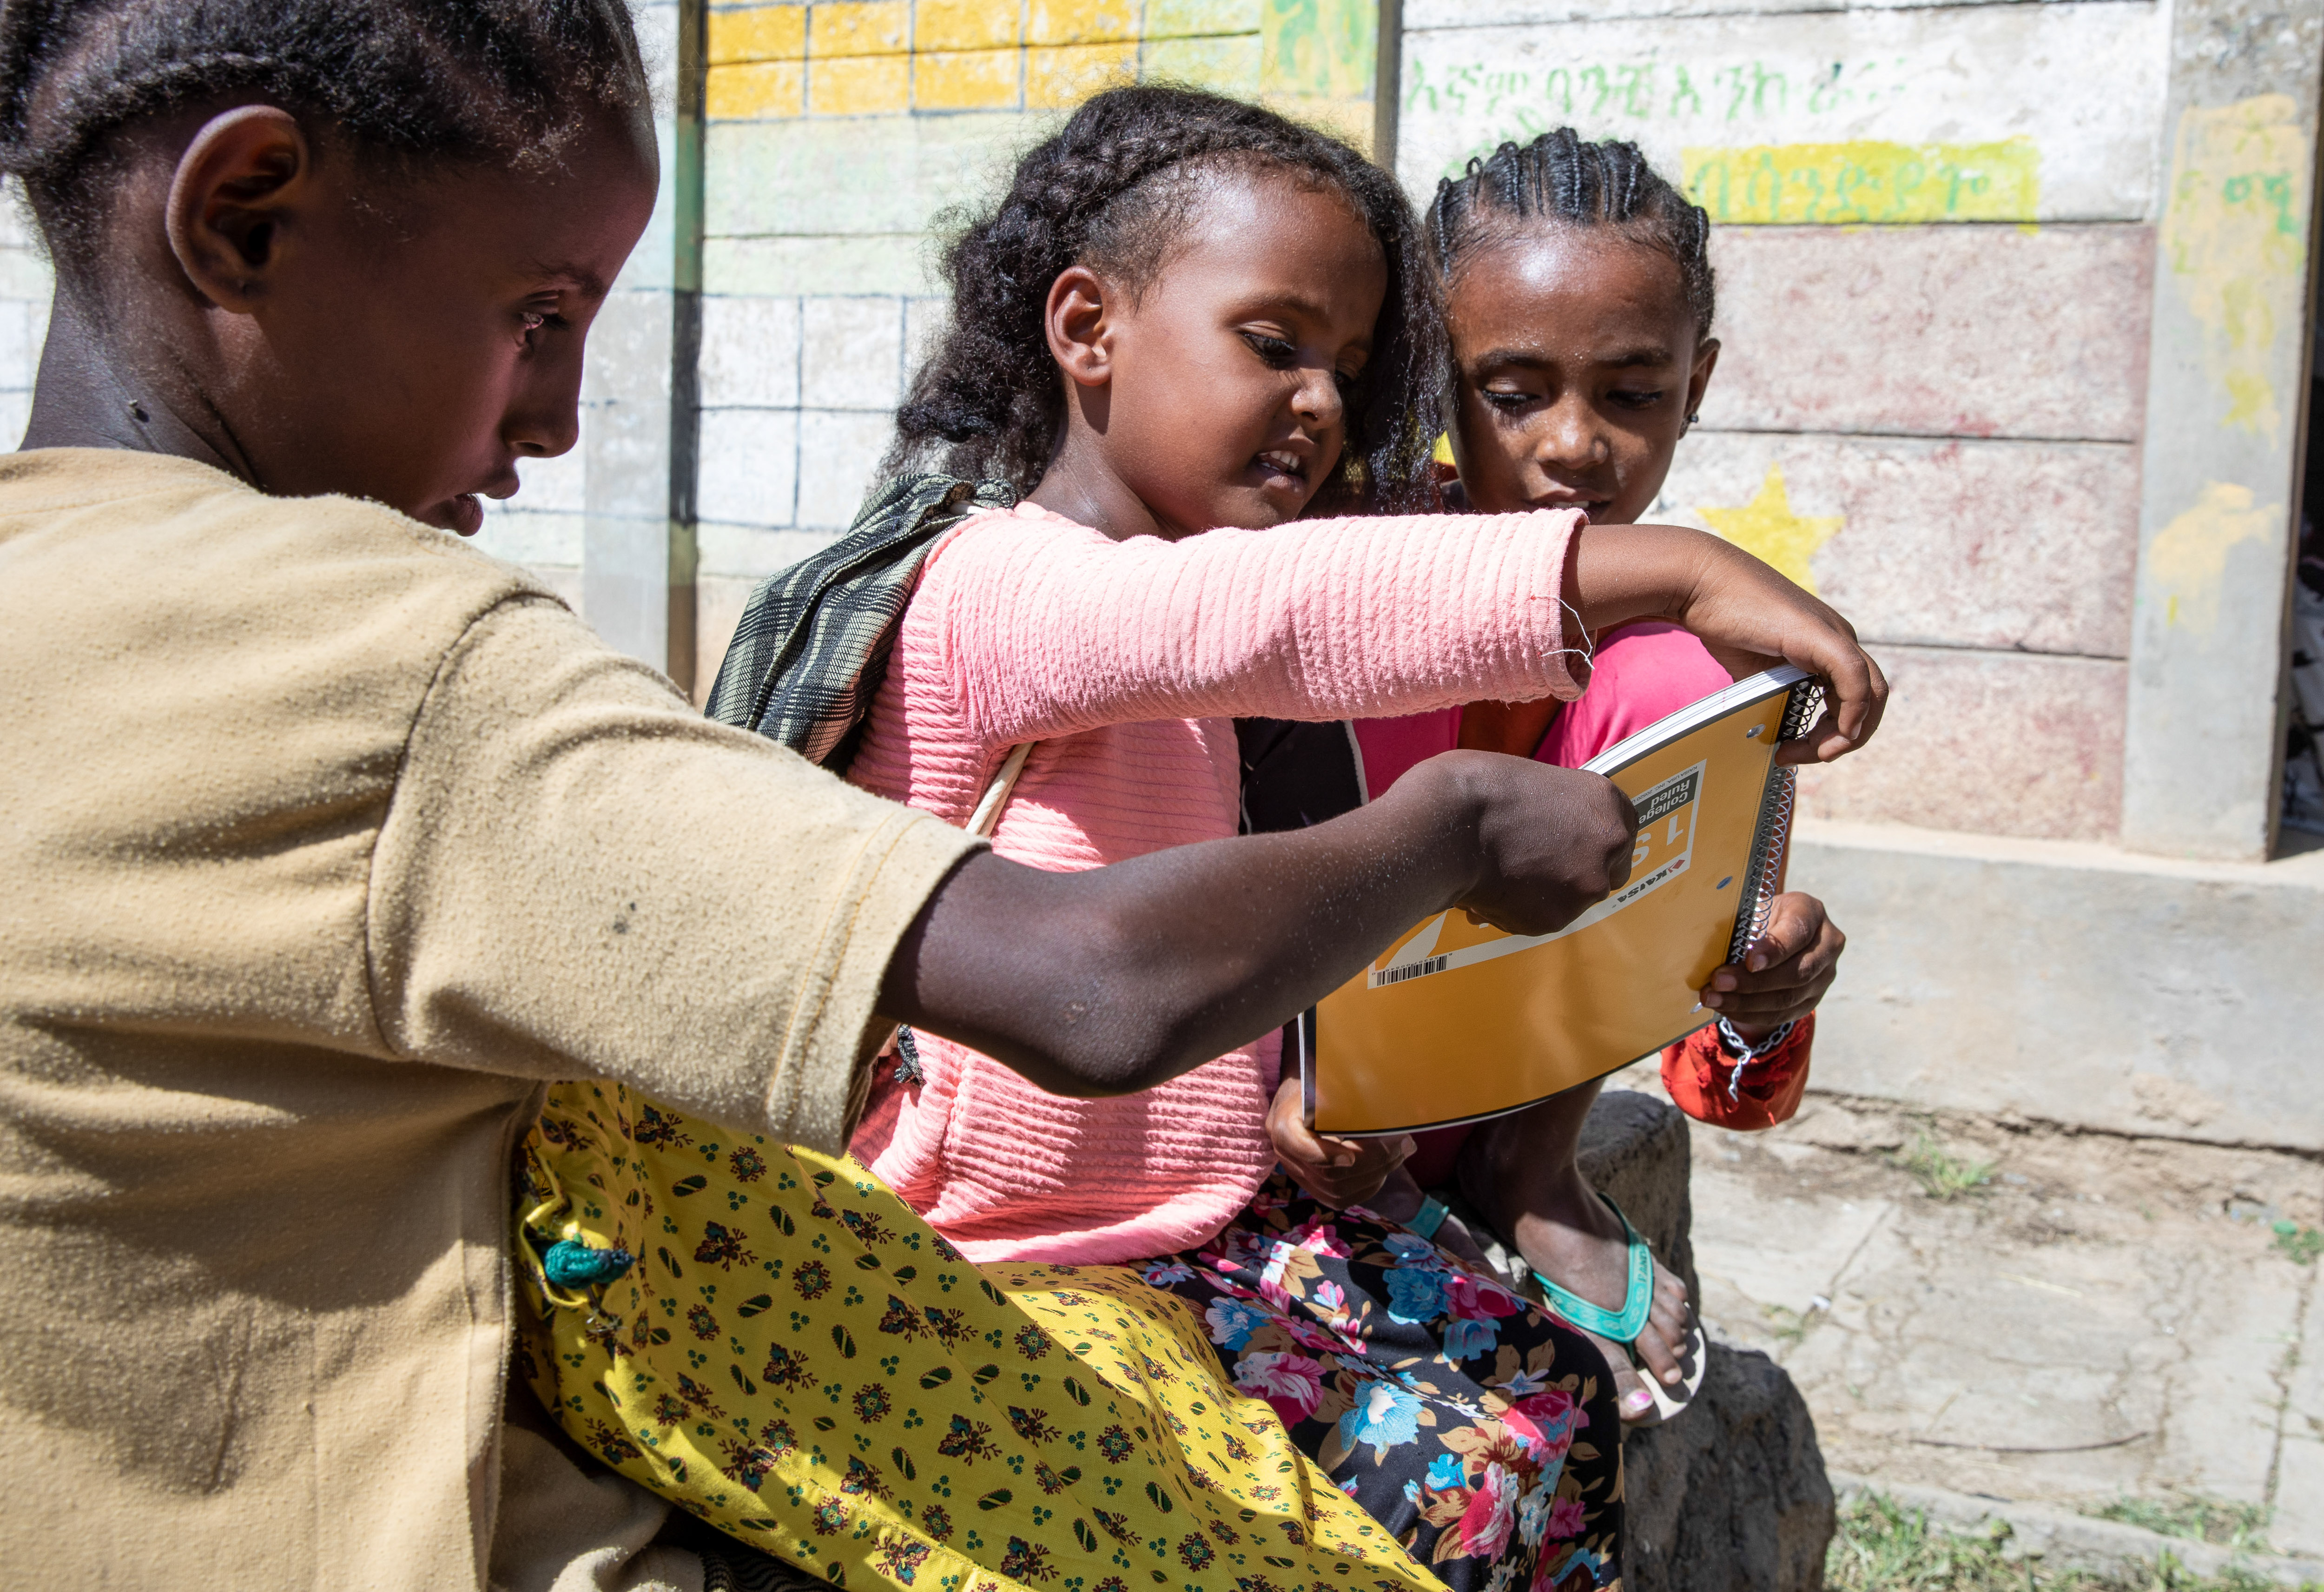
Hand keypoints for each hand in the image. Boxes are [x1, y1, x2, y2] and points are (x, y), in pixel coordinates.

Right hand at [1268, 1075, 1411, 1208]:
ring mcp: (1299, 1174)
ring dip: (1377, 1174)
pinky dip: (1369, 1185)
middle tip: (1403, 1142)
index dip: (1325, 1155)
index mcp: (1283, 1125)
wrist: (1304, 1094)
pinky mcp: (1314, 1186)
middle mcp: (1286, 1155)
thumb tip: (1390, 1108)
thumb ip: (1347, 1095)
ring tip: (1401, 1151)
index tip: (1350, 1157)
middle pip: (1328, 1175)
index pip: (1297, 1146)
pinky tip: (1387, 1166)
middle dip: (1372, 1162)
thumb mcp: (1327, 1081)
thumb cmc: (1320, 1082)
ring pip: (1338, 1192)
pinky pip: (1342, 1199)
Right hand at [1424, 751, 1637, 936]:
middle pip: (1605, 875)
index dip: (1594, 847)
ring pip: (1571, 902)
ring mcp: (1587, 883)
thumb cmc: (1480, 789)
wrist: (1449, 818)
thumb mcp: (1537, 785)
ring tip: (1501, 876)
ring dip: (1544, 898)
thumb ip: (1560, 816)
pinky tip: (1491, 890)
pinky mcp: (1558, 917)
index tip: (1572, 850)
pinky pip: (1540, 921)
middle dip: (1575, 877)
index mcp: (1608, 802)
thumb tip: (1553, 845)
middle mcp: (1610, 843)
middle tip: (1536, 869)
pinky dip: (1518, 913)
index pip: (1621, 837)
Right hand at [1669, 538, 1886, 764]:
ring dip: (1847, 733)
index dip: (1834, 732)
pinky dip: (1850, 714)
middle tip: (1806, 756)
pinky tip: (1830, 735)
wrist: (1700, 583)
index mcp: (1826, 646)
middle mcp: (1839, 638)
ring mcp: (1835, 635)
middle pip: (1872, 699)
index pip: (1855, 697)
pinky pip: (1856, 682)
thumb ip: (1774, 696)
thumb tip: (1774, 731)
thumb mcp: (1754, 672)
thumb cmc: (1721, 621)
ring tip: (1812, 753)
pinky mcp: (1822, 636)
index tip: (1793, 749)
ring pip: (1872, 694)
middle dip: (1845, 738)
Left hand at [1699, 891, 1843, 1037]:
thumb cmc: (1759, 917)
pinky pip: (1783, 1014)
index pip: (1797, 932)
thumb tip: (1712, 951)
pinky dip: (1751, 1014)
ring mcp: (1824, 976)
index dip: (1774, 950)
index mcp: (1810, 912)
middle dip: (1753, 982)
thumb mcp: (1753, 910)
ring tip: (1714, 999)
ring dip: (1746, 1003)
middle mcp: (1826, 945)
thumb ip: (1742, 927)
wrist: (1776, 935)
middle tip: (1718, 982)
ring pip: (1788, 998)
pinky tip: (1726, 1008)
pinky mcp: (1812, 1000)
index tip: (1749, 962)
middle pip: (1796, 972)